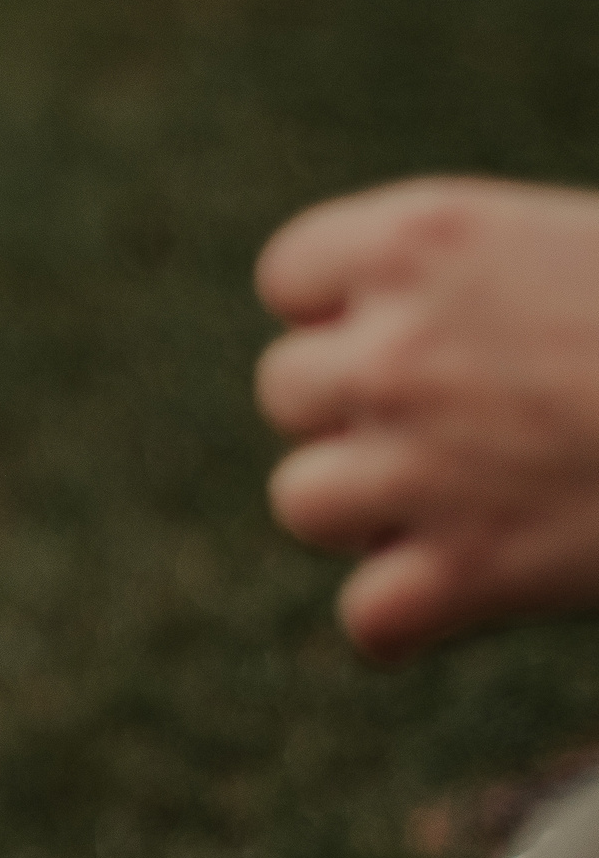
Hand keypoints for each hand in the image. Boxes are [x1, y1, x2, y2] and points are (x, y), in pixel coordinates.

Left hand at [256, 178, 598, 659]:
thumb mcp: (582, 246)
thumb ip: (477, 278)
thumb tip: (393, 325)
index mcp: (426, 237)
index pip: (293, 277)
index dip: (348, 310)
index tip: (421, 329)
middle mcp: (395, 348)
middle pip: (287, 390)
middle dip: (359, 409)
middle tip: (469, 423)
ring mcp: (417, 464)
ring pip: (304, 501)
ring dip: (368, 511)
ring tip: (471, 499)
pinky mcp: (463, 573)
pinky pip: (368, 618)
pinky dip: (412, 619)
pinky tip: (475, 591)